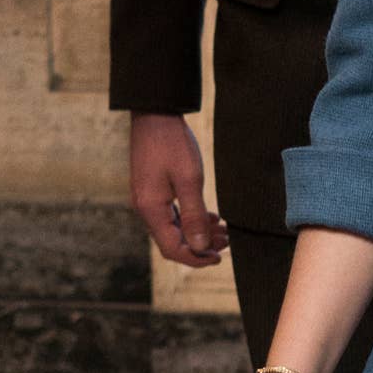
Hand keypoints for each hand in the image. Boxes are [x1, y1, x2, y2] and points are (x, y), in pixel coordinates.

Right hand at [130, 112, 229, 266]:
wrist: (155, 115)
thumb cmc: (172, 144)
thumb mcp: (189, 179)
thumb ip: (195, 215)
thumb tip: (200, 247)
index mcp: (151, 209)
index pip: (172, 249)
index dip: (196, 258)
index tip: (219, 257)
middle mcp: (146, 208)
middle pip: (173, 242)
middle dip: (200, 246)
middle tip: (227, 242)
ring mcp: (148, 200)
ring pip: (174, 228)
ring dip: (198, 232)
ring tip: (223, 231)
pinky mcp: (152, 191)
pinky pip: (172, 215)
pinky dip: (191, 219)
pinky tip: (210, 216)